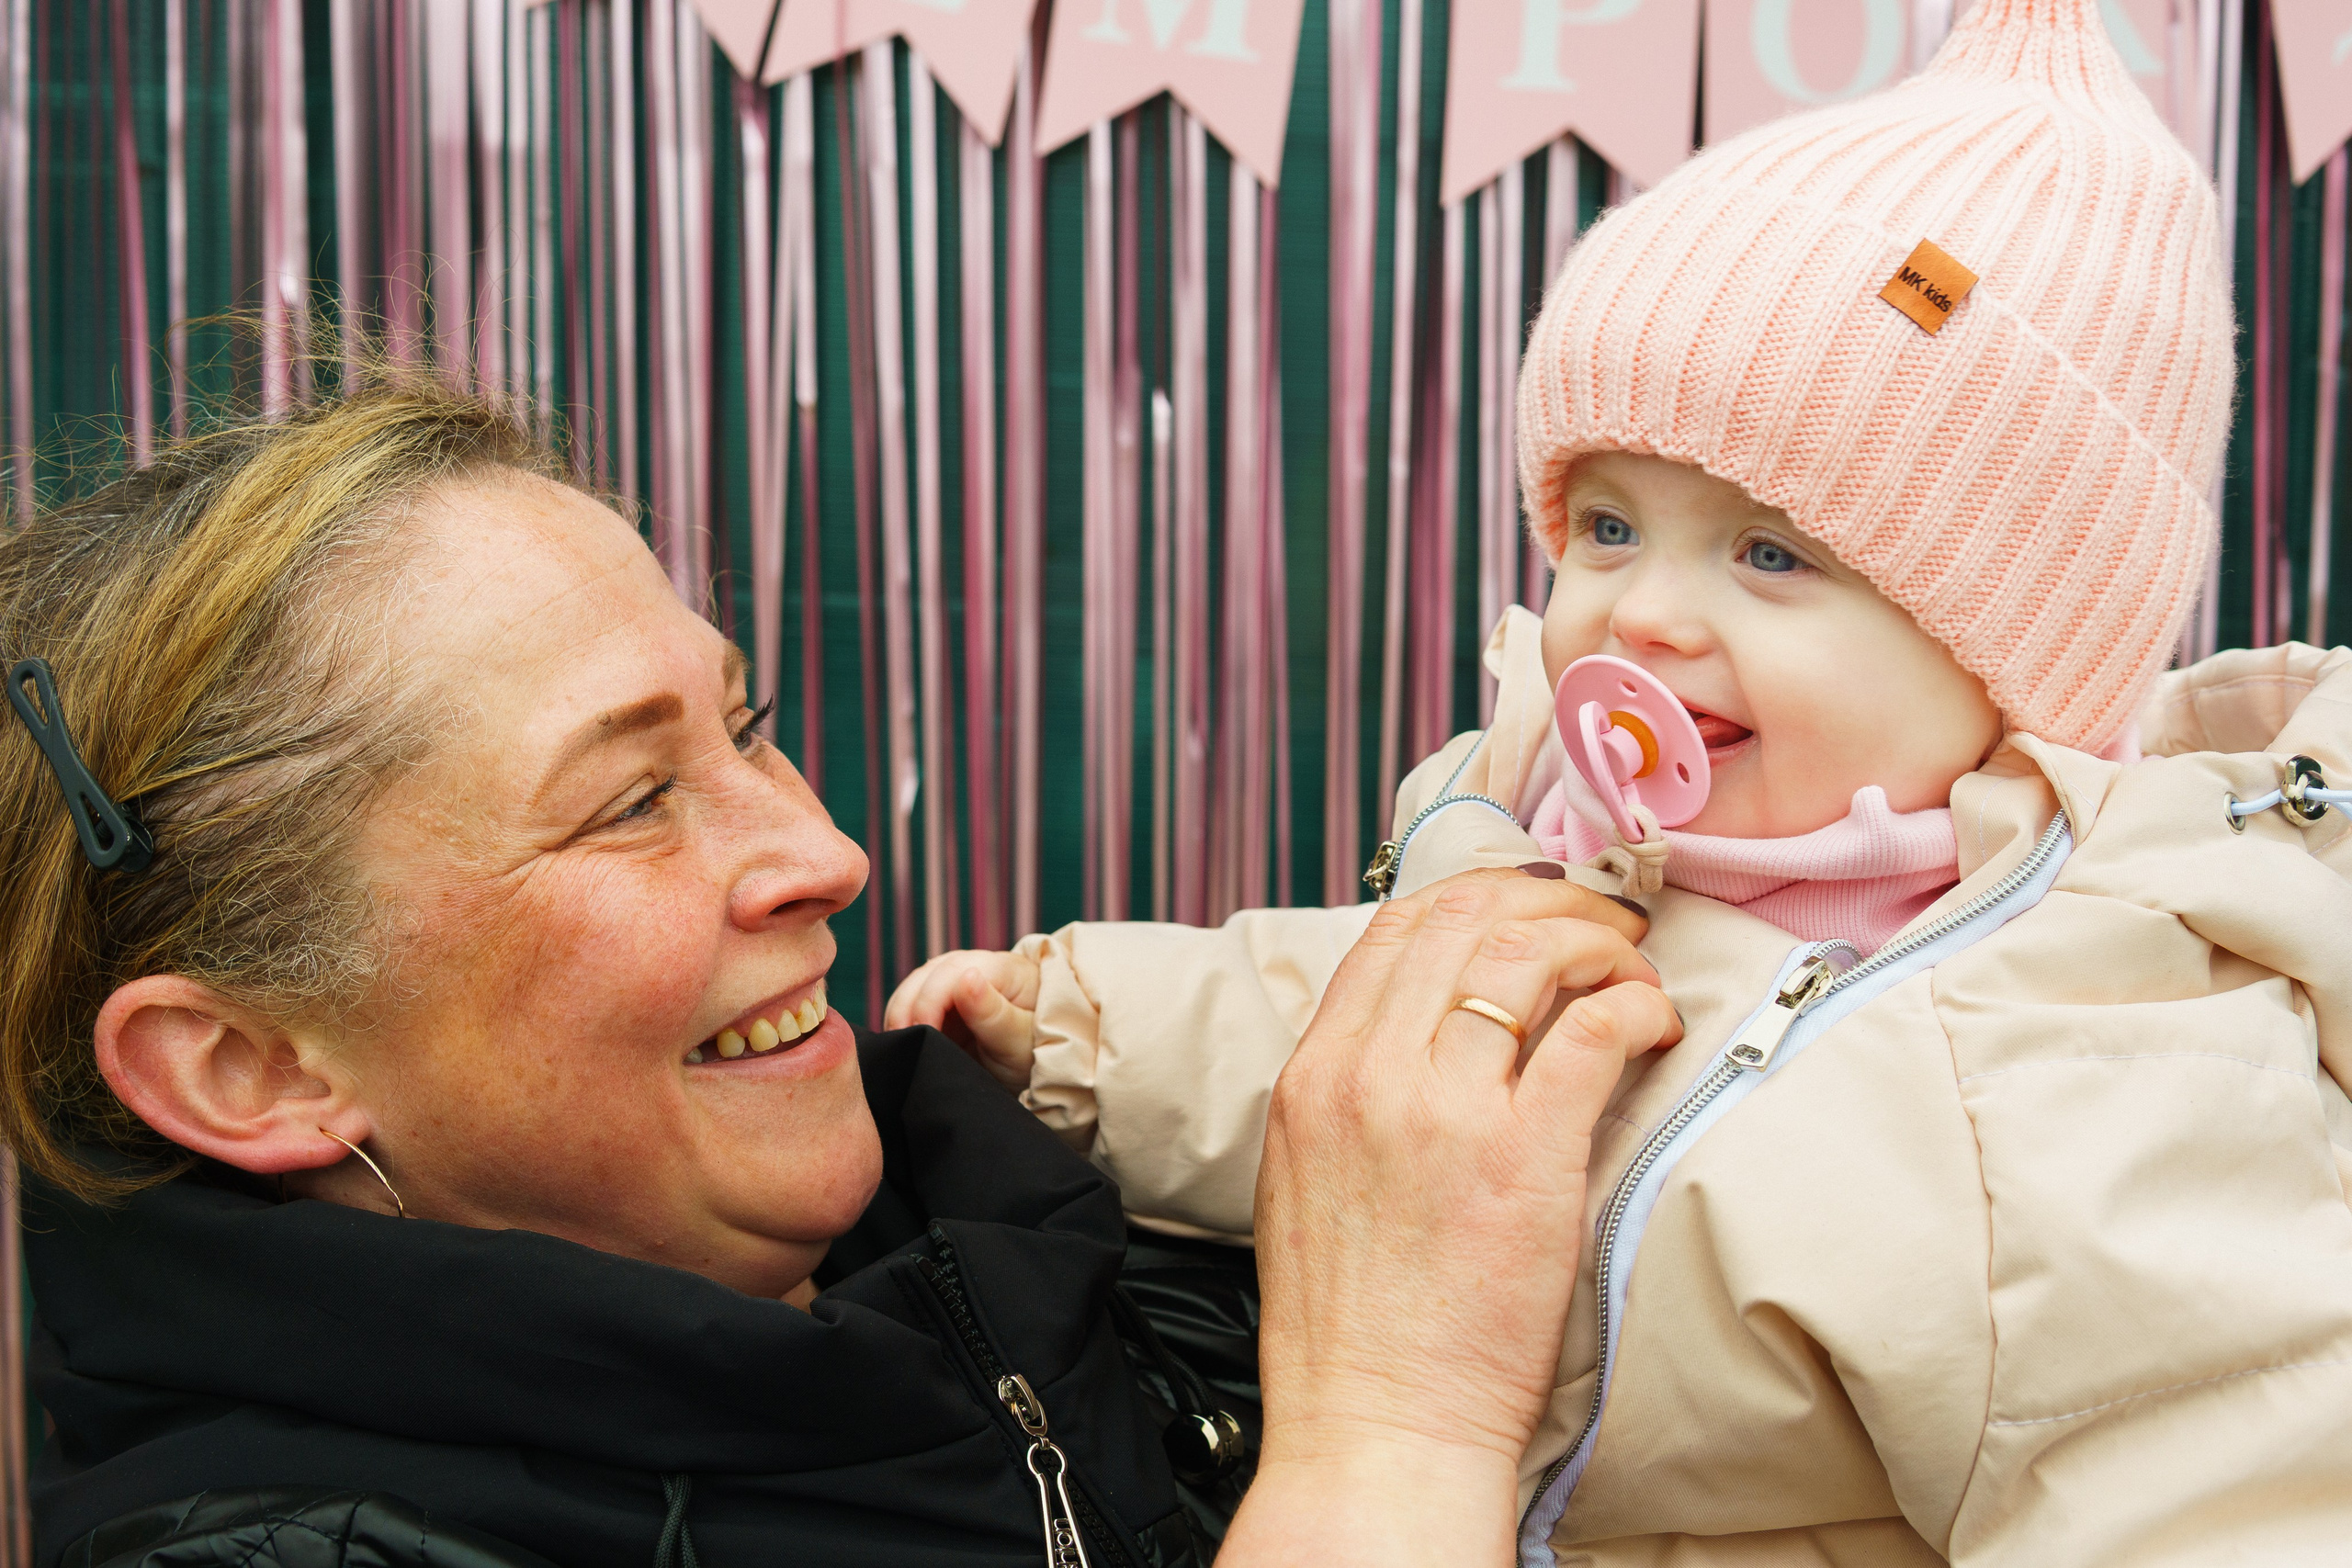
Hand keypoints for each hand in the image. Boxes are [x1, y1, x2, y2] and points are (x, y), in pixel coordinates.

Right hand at [882, 949, 1041, 1089]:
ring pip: (918, 984)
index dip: (931, 1001)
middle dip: (909, 1006)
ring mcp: (962, 980)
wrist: (1047, 1062)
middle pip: (930, 972)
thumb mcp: (1020, 1040)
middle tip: (902, 1044)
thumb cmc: (1039, 1049)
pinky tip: (905, 1042)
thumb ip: (993, 1013)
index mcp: (1004, 969)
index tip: (924, 1034)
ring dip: (902, 1011)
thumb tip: (967, 978)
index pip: (954, 971)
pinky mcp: (949, 1000)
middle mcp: (980, 966)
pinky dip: (905, 1018)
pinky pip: (917, 1001)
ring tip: (900, 1045)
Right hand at [1223, 869, 1681, 1566]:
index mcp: (1314, 1076)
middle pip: (1468, 921)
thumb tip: (1418, 1030)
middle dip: (1552, 901)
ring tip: (1634, 968)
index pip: (1397, 929)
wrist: (1377, 1424)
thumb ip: (1351, 1090)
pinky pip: (1592, 1032)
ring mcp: (1447, 1113)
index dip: (1479, 895)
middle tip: (1603, 919)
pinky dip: (1635, 1005)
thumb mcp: (1307, 1177)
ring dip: (1600, 944)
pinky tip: (1654, 1023)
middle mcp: (1371, 1075)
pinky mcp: (1526, 1158)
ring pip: (1529, 956)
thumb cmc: (1351, 1323)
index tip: (1529, 906)